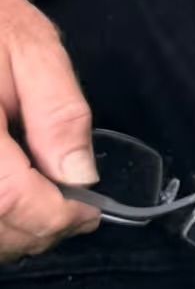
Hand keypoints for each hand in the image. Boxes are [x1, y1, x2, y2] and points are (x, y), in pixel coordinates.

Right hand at [0, 0, 99, 259]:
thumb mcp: (37, 54)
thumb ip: (58, 115)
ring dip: (16, 233)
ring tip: (49, 207)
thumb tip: (81, 177)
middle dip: (38, 231)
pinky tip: (21, 200)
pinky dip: (1, 221)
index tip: (90, 214)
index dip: (54, 217)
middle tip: (76, 213)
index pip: (9, 198)